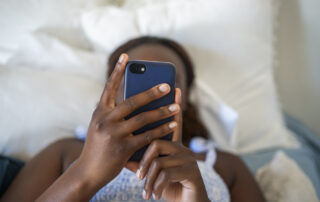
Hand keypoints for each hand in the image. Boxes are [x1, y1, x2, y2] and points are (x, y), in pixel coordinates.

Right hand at [76, 53, 180, 187]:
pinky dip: (162, 129)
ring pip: (143, 118)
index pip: (109, 87)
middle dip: (152, 92)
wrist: (87, 172)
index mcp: (99, 112)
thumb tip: (135, 100)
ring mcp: (114, 134)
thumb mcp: (100, 126)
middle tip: (168, 85)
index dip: (117, 71)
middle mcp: (105, 120)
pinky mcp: (123, 148)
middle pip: (133, 101)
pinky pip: (147, 136)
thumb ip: (113, 113)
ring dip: (162, 112)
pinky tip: (173, 124)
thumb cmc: (97, 147)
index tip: (126, 56)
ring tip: (177, 106)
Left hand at [136, 89, 209, 201]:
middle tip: (137, 174)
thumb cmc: (170, 185)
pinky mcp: (191, 172)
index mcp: (173, 146)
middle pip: (158, 141)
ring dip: (150, 177)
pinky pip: (166, 173)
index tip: (174, 90)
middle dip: (145, 160)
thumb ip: (143, 161)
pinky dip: (156, 186)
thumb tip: (125, 153)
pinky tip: (153, 195)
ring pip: (160, 160)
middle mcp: (183, 149)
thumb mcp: (155, 172)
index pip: (171, 122)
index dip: (173, 107)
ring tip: (145, 189)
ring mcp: (188, 159)